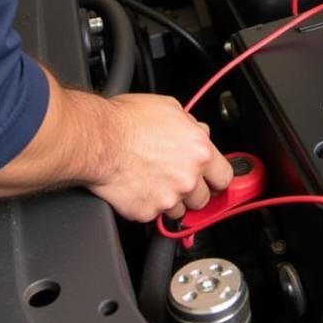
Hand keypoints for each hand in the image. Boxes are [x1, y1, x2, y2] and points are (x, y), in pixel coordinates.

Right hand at [88, 93, 233, 222]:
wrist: (98, 139)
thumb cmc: (127, 120)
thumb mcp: (169, 107)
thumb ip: (191, 125)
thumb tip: (199, 132)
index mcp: (199, 152)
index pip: (225, 177)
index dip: (216, 179)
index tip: (211, 181)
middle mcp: (187, 178)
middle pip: (203, 199)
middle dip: (192, 191)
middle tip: (176, 179)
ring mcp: (168, 198)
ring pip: (180, 211)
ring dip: (171, 201)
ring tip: (154, 182)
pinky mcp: (147, 212)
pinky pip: (154, 215)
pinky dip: (148, 205)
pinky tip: (138, 187)